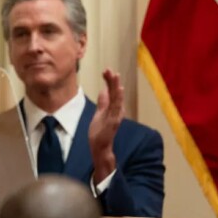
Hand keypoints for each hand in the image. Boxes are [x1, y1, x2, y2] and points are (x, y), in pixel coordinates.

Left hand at [88, 68, 122, 182]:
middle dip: (113, 81)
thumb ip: (103, 102)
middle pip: (115, 94)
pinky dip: (118, 100)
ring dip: (116, 88)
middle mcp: (116, 111)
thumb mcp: (99, 113)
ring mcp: (115, 117)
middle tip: (111, 70)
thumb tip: (104, 90)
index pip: (111, 92)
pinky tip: (118, 92)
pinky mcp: (113, 123)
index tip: (106, 70)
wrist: (100, 148)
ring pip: (117, 100)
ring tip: (116, 76)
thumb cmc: (100, 131)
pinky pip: (116, 109)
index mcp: (112, 108)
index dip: (109, 81)